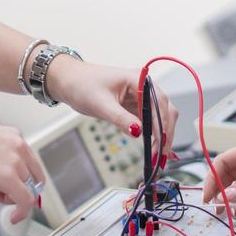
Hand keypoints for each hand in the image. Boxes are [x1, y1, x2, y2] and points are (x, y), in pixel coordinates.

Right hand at [0, 111, 45, 223]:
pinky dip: (22, 212)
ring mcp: (14, 160)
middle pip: (34, 178)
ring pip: (27, 190)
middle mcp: (18, 146)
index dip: (27, 181)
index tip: (21, 190)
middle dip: (22, 191)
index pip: (32, 164)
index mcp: (13, 135)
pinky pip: (24, 200)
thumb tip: (2, 177)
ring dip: (12, 198)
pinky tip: (14, 217)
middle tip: (7, 197)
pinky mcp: (7, 176)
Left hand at [45, 58, 179, 159]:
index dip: (162, 124)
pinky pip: (149, 120)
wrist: (69, 81)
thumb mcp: (101, 104)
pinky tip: (155, 147)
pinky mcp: (134, 105)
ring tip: (158, 156)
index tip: (160, 144)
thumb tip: (139, 132)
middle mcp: (142, 85)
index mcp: (137, 78)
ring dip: (161, 135)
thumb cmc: (82, 84)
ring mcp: (139, 96)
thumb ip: (121, 118)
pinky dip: (153, 134)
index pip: (159, 102)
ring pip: (160, 116)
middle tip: (161, 156)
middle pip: (165, 110)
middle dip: (166, 133)